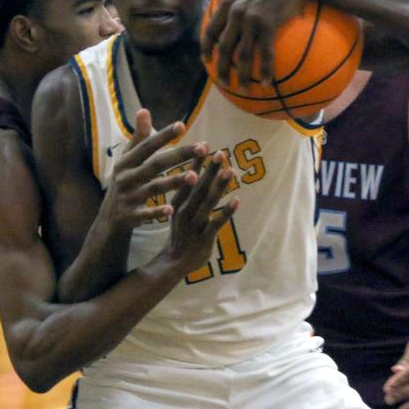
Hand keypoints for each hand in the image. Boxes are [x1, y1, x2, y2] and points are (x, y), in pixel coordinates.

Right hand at [98, 108, 208, 231]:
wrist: (109, 219)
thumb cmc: (125, 183)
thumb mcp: (127, 161)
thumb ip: (138, 138)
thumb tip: (144, 110)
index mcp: (125, 162)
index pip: (147, 146)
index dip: (163, 135)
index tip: (182, 125)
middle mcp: (125, 177)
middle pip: (155, 164)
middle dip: (179, 155)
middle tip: (202, 148)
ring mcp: (127, 197)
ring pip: (153, 188)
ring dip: (173, 181)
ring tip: (194, 176)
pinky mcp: (130, 216)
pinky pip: (146, 213)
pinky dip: (158, 211)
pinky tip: (172, 210)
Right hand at [165, 150, 237, 272]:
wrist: (172, 262)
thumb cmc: (178, 233)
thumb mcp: (176, 210)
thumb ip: (185, 191)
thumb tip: (193, 170)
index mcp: (178, 202)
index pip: (187, 179)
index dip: (196, 163)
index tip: (205, 145)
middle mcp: (184, 211)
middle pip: (198, 188)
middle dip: (210, 170)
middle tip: (220, 153)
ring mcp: (194, 225)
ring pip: (207, 203)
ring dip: (218, 186)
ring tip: (229, 171)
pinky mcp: (204, 238)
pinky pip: (216, 223)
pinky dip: (226, 212)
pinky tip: (236, 200)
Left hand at [201, 0, 311, 86]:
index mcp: (228, 2)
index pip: (211, 30)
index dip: (206, 48)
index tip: (207, 62)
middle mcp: (236, 13)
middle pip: (224, 48)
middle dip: (222, 69)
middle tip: (223, 83)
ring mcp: (251, 20)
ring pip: (243, 56)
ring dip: (243, 77)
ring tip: (244, 91)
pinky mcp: (268, 26)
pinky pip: (265, 54)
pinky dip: (265, 71)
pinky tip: (267, 84)